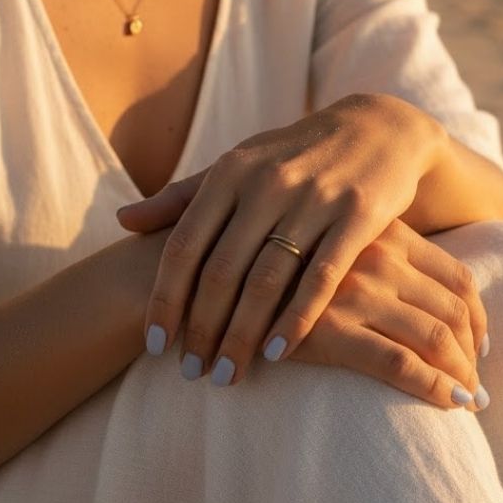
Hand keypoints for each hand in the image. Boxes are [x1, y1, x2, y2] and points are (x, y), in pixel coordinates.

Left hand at [119, 93, 483, 387]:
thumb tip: (123, 222)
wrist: (378, 127)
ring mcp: (314, 199)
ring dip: (242, 335)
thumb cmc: (294, 156)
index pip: (184, 245)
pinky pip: (321, 277)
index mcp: (230, 172)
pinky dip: (296, 319)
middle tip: (192, 374)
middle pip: (221, 270)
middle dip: (202, 329)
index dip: (165, 299)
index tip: (156, 345)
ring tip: (227, 375)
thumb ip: (182, 196)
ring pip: (266, 280)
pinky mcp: (358, 215)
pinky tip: (278, 354)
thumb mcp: (238, 164)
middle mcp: (267, 183)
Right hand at [283, 218, 488, 409]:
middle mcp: (377, 256)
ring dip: (460, 375)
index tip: (481, 346)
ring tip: (467, 402)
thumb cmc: (269, 259)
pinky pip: (400, 363)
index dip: (479, 316)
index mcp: (383, 232)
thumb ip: (369, 253)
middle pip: (453, 309)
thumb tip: (416, 293)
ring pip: (436, 337)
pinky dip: (434, 387)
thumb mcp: (328, 241)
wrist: (204, 265)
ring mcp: (356, 291)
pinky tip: (449, 406)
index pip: (458, 275)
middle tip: (477, 384)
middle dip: (473, 353)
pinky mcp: (332, 329)